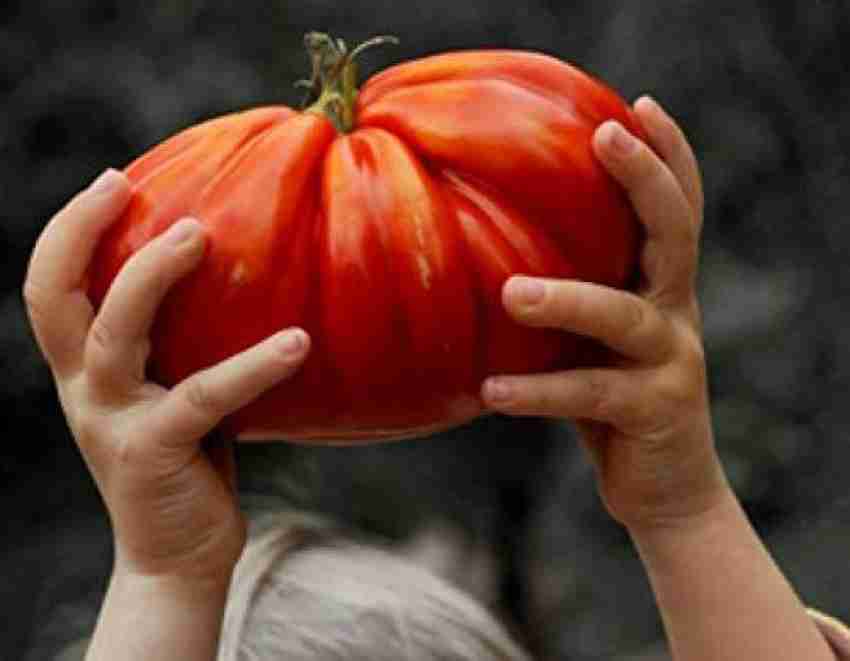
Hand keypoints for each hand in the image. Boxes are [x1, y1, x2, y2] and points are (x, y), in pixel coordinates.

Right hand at [23, 170, 310, 583]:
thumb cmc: (187, 464)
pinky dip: (251, 365)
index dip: (68, 231)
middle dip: (80, 233)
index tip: (113, 179)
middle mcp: (85, 391)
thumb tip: (247, 282)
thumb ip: (185, 346)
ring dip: (150, 276)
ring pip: (114, 335)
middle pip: (55, 300)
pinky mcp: (153, 453)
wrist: (176, 558)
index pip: (51, 290)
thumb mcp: (172, 394)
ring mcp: (113, 422)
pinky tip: (298, 342)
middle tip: (124, 182)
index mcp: (86, 373)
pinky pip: (202, 395)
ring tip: (199, 234)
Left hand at [482, 97, 726, 529]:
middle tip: (604, 137)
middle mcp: (676, 312)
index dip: (668, 155)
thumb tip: (482, 253)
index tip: (638, 105)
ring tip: (512, 294)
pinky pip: (592, 394)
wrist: (664, 488)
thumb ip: (571, 294)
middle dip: (643, 181)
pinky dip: (539, 391)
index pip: (678, 208)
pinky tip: (491, 390)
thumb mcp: (597, 338)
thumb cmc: (613, 398)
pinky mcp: (656, 412)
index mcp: (663, 287)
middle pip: (673, 233)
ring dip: (569, 299)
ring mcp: (673, 361)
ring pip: (625, 315)